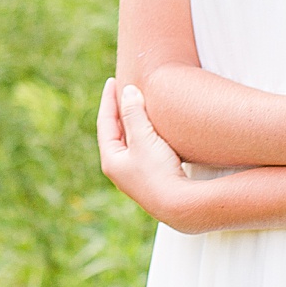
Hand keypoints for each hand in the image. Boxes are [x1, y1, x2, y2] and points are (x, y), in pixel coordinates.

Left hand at [97, 77, 190, 224]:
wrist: (180, 205)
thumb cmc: (159, 172)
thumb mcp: (143, 138)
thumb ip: (134, 113)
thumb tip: (127, 92)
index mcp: (111, 159)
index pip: (105, 122)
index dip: (109, 100)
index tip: (112, 81)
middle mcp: (119, 169)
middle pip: (115, 132)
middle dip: (119, 111)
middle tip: (123, 91)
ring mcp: (134, 175)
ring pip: (130, 141)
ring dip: (133, 122)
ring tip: (138, 105)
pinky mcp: (151, 179)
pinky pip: (143, 149)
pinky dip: (145, 135)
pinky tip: (154, 130)